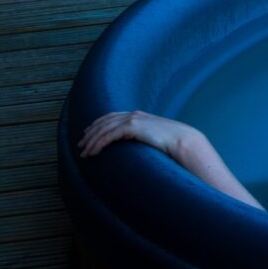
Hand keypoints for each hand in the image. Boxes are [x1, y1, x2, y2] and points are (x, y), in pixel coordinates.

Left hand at [77, 110, 263, 209]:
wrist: (187, 142)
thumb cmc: (177, 146)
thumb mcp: (159, 140)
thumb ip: (149, 140)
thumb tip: (146, 152)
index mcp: (141, 116)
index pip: (113, 117)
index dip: (99, 124)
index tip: (89, 133)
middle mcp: (135, 115)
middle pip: (104, 121)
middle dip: (90, 132)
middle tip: (81, 145)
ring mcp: (133, 119)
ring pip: (103, 128)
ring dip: (91, 141)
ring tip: (84, 153)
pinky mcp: (132, 126)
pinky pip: (108, 135)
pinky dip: (98, 144)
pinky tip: (92, 153)